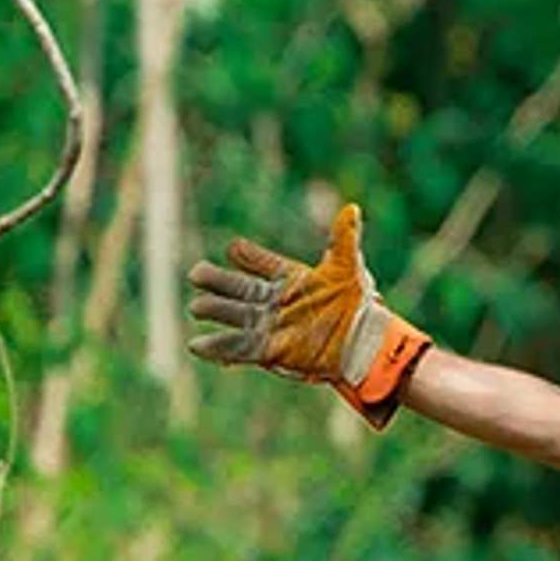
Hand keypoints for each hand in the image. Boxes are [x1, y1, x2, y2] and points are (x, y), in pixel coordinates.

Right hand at [187, 203, 430, 425]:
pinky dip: (221, 347)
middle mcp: (277, 303)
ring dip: (218, 312)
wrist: (363, 345)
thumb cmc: (357, 306)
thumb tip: (352, 208)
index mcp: (292, 281)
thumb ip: (344, 240)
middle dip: (220, 283)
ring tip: (196, 307)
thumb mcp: (348, 270)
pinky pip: (242, 349)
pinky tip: (198, 345)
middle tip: (196, 273)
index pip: (266, 266)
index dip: (251, 258)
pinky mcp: (272, 352)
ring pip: (238, 318)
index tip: (233, 248)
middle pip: (242, 291)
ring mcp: (272, 327)